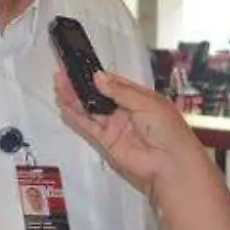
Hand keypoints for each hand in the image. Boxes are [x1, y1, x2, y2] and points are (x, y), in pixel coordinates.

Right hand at [54, 70, 205, 195]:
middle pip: (98, 95)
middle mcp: (125, 110)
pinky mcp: (106, 141)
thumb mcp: (146, 102)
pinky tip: (65, 105)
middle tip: (63, 74)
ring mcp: (114, 126)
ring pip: (90, 109)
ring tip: (59, 85)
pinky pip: (88, 126)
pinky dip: (76, 116)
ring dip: (74, 98)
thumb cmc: (166, 128)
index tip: (80, 66)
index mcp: (139, 97)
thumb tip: (98, 77)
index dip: (97, 75)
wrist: (169, 162)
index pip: (114, 83)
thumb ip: (120, 91)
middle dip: (81, 85)